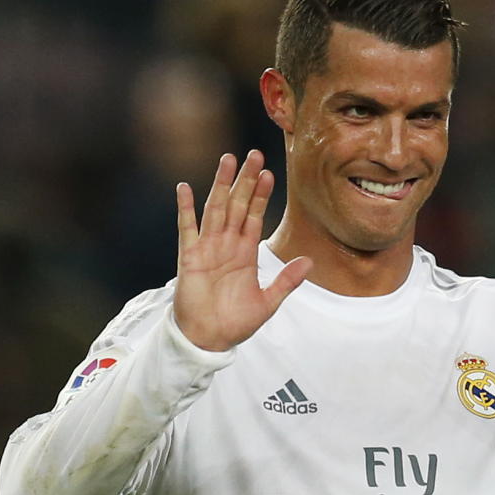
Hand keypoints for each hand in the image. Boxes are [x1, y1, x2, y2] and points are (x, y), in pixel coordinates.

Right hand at [173, 150, 311, 350]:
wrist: (208, 340)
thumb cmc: (236, 323)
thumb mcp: (268, 302)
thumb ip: (287, 281)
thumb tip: (310, 262)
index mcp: (246, 252)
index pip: (255, 215)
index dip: (261, 195)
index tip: (269, 173)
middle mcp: (227, 245)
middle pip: (238, 204)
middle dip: (245, 180)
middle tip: (253, 155)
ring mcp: (207, 248)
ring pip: (216, 208)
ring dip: (221, 184)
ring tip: (227, 160)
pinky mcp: (189, 257)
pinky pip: (186, 228)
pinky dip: (185, 208)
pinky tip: (184, 187)